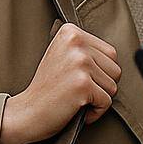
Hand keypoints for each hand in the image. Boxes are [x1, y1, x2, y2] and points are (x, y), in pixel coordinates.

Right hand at [0, 24, 119, 143]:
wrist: (26, 112)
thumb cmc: (47, 88)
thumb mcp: (63, 55)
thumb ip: (85, 48)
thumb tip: (114, 53)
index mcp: (71, 31)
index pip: (111, 53)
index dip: (99, 73)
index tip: (77, 78)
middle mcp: (76, 42)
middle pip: (116, 69)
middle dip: (101, 86)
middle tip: (77, 90)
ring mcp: (80, 62)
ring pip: (113, 86)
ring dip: (98, 99)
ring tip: (75, 98)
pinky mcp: (82, 84)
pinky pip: (106, 102)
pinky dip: (95, 112)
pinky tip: (76, 108)